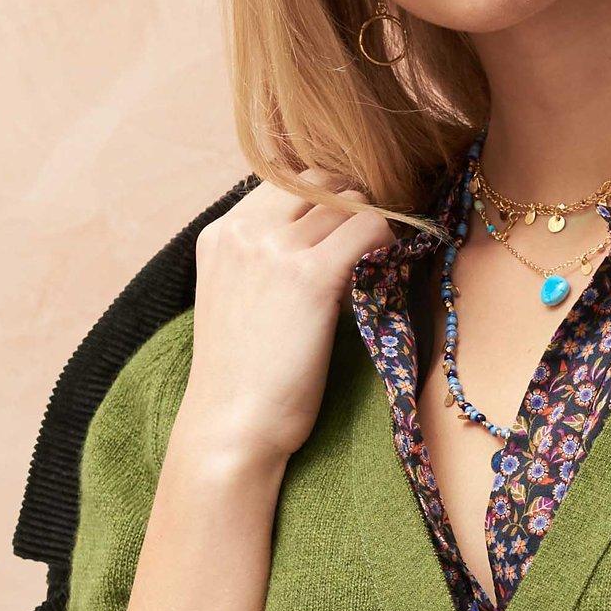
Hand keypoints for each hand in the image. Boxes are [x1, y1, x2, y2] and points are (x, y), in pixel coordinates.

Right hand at [179, 170, 396, 469]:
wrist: (230, 429)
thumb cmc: (244, 381)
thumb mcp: (238, 301)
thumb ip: (266, 262)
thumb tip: (329, 241)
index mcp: (222, 233)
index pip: (287, 181)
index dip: (328, 204)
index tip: (347, 237)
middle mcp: (244, 230)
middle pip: (322, 182)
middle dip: (353, 208)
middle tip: (371, 248)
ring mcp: (275, 249)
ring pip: (351, 201)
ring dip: (373, 229)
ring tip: (376, 270)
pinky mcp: (309, 277)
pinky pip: (371, 227)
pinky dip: (388, 243)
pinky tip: (385, 275)